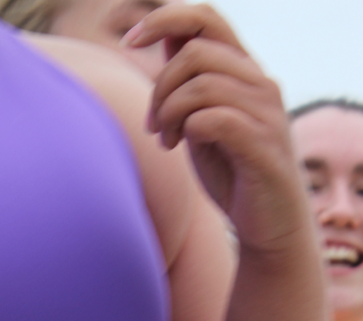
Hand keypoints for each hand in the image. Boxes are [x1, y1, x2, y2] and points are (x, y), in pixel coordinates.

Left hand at [124, 4, 306, 254]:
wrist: (269, 224)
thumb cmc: (231, 172)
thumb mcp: (202, 121)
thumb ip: (191, 84)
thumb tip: (166, 42)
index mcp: (243, 72)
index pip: (206, 18)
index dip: (164, 20)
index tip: (128, 39)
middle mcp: (260, 83)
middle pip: (195, 53)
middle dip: (159, 89)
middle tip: (153, 127)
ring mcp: (265, 112)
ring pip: (200, 85)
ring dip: (169, 114)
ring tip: (166, 142)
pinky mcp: (262, 145)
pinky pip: (213, 119)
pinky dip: (187, 130)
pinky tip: (179, 147)